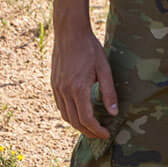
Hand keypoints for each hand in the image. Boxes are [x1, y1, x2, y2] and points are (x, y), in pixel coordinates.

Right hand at [51, 22, 118, 138]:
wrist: (69, 32)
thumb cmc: (90, 48)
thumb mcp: (104, 69)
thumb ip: (109, 93)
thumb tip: (113, 113)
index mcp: (78, 88)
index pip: (86, 119)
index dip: (97, 130)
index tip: (106, 134)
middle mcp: (65, 91)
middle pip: (74, 121)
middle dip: (88, 131)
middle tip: (100, 134)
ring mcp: (57, 87)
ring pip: (65, 115)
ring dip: (78, 125)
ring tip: (91, 127)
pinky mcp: (54, 84)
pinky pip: (60, 106)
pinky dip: (70, 115)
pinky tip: (79, 113)